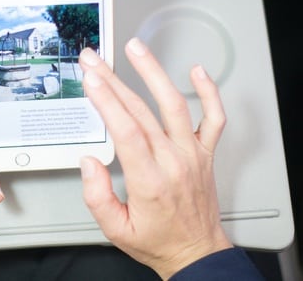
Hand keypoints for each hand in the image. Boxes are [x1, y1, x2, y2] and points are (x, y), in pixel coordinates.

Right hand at [78, 38, 231, 278]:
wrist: (197, 252)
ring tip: (136, 50)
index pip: (127, 132)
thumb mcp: (116, 230)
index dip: (108, 102)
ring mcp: (192, 154)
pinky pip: (214, 118)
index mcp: (150, 181)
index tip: (92, 80)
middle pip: (141, 111)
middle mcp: (174, 162)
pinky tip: (197, 71)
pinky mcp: (206, 152)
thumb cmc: (159, 241)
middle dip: (114, 80)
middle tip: (95, 60)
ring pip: (174, 105)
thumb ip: (97, 196)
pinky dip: (209, 92)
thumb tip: (88, 163)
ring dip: (153, 73)